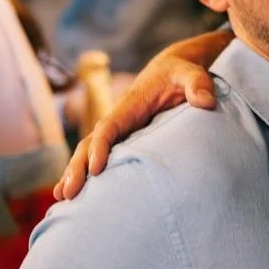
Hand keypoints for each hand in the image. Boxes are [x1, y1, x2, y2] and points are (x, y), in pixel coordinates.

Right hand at [54, 51, 217, 200]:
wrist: (174, 70)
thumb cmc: (181, 73)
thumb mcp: (191, 74)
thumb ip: (198, 84)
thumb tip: (206, 101)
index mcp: (130, 105)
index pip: (109, 127)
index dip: (101, 147)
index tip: (96, 169)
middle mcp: (118, 119)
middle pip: (90, 143)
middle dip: (77, 167)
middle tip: (69, 193)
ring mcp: (118, 131)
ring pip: (88, 152)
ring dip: (74, 173)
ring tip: (62, 198)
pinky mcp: (123, 140)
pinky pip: (99, 156)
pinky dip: (84, 173)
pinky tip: (73, 194)